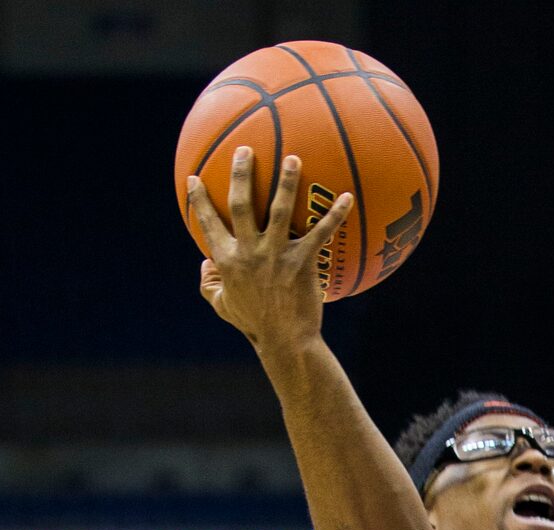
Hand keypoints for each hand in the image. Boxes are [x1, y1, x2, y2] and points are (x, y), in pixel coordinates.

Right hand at [187, 147, 351, 354]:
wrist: (285, 342)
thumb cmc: (255, 324)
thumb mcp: (224, 307)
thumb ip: (210, 284)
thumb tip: (203, 265)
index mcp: (227, 260)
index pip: (208, 223)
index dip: (199, 200)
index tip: (193, 178)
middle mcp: (249, 253)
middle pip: (241, 204)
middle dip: (241, 174)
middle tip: (245, 150)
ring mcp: (276, 256)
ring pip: (280, 210)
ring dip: (286, 182)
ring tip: (293, 158)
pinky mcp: (303, 264)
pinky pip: (320, 234)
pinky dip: (335, 215)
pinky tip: (347, 196)